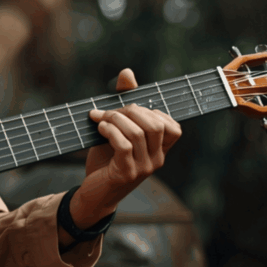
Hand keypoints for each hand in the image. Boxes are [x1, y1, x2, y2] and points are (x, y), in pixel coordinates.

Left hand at [73, 68, 181, 227]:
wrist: (94, 193)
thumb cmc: (107, 159)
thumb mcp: (117, 130)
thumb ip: (125, 103)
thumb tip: (127, 73)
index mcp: (160, 150)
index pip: (173, 127)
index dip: (152, 111)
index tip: (129, 108)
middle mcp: (157, 160)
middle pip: (155, 125)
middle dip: (130, 111)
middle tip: (109, 112)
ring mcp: (143, 168)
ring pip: (138, 133)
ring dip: (115, 119)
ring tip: (100, 118)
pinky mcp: (126, 174)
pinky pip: (124, 145)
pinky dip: (110, 131)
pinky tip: (99, 128)